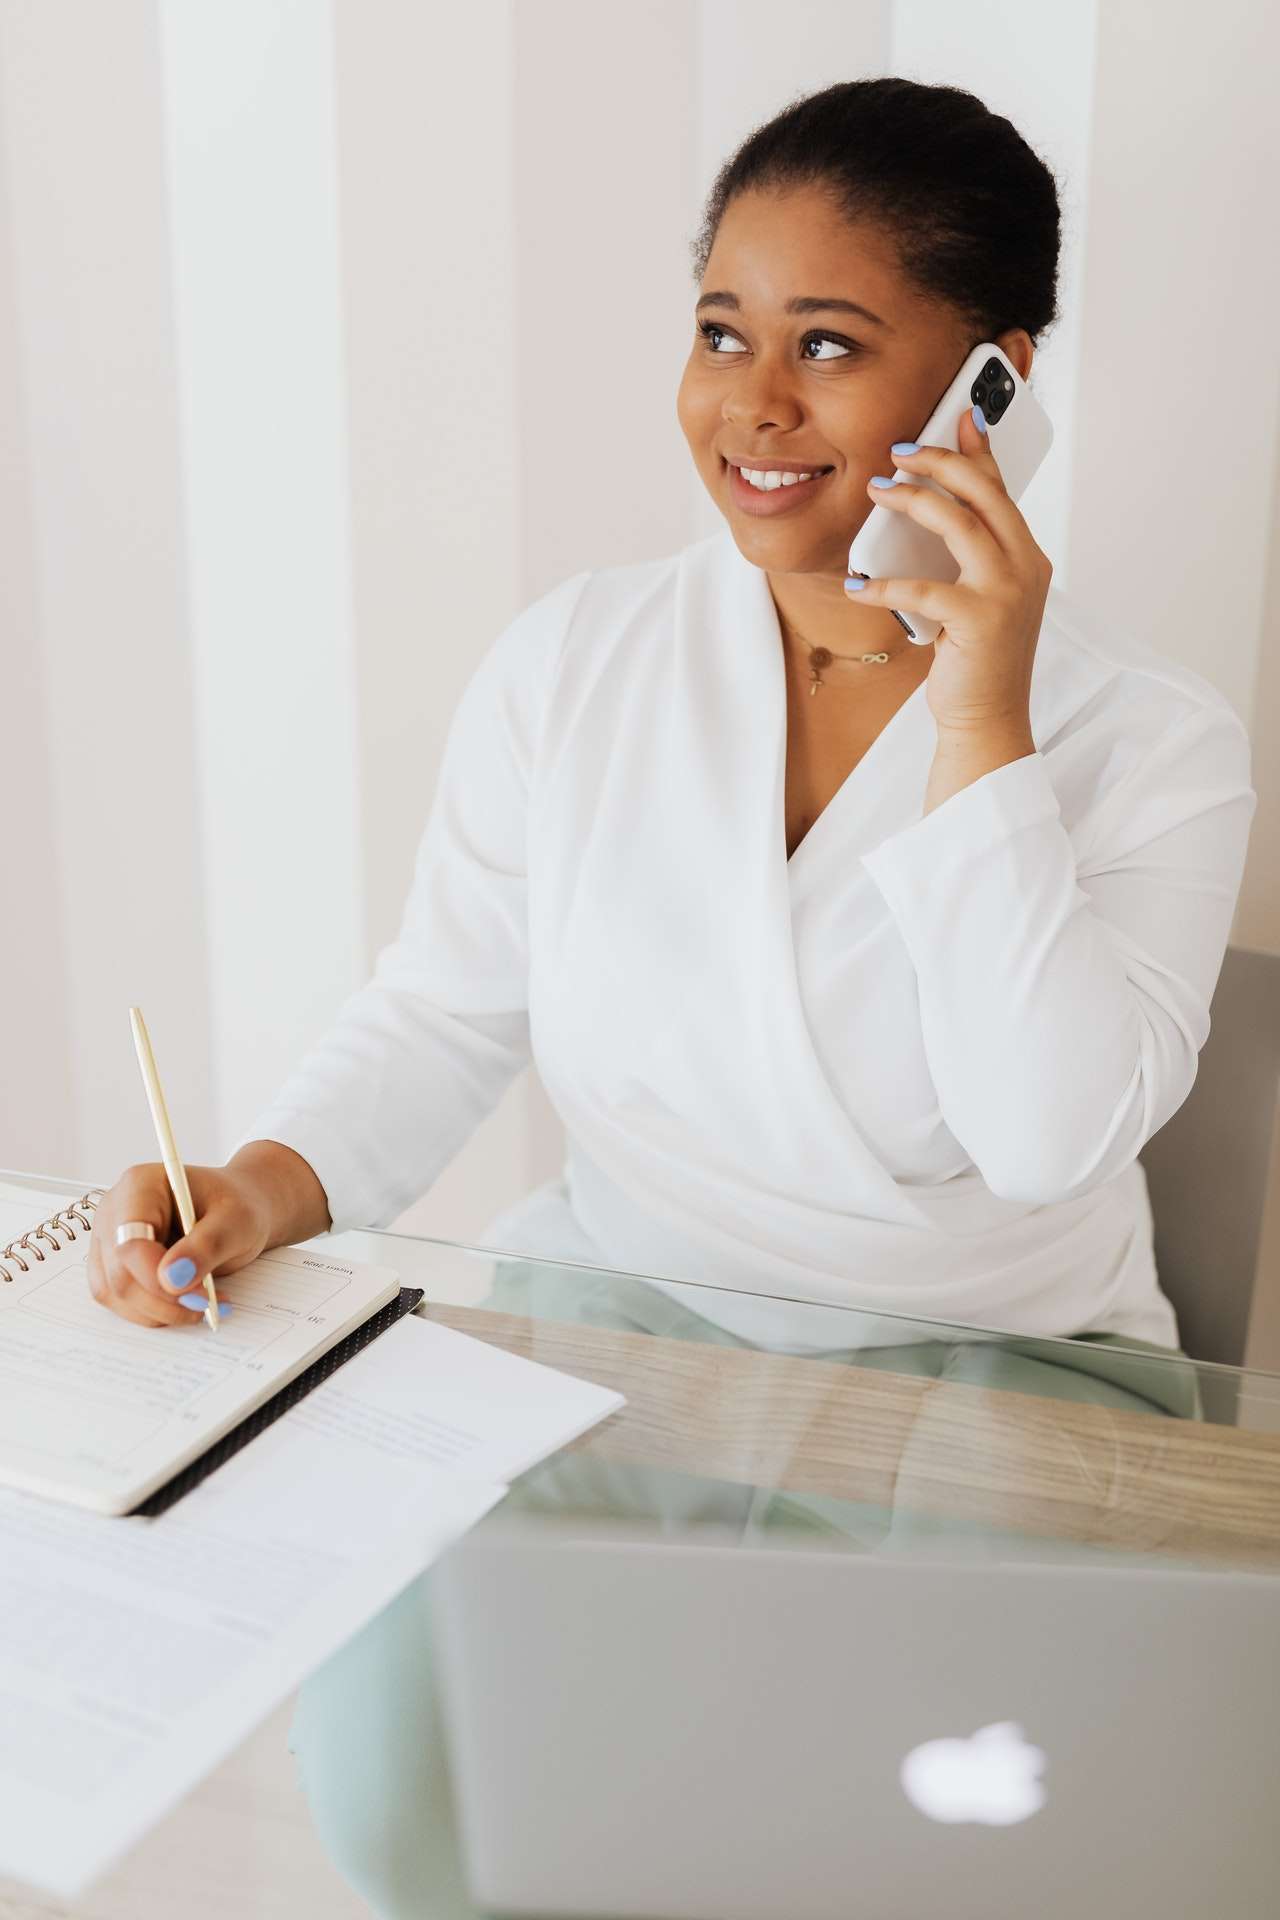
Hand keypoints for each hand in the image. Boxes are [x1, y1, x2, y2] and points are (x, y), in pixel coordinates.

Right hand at [86, 1161, 273, 1329]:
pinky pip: (120, 1301)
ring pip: (115, 1294)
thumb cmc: (236, 1205)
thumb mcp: (236, 1220)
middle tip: (206, 1302)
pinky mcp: (112, 1265)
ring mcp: (109, 1240)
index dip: (158, 1278)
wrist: (235, 1212)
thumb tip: (172, 1278)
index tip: (198, 1294)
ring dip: (159, 1311)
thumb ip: (207, 1245)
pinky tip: (184, 1302)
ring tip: (201, 1300)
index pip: (130, 1242)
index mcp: (141, 1185)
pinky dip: (153, 1312)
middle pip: (119, 1274)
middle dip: (164, 1300)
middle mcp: (115, 1211)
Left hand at [849, 404, 1051, 736]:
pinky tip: (856, 584)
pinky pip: (923, 588)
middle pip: (983, 492)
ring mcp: (1007, 592)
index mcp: (1026, 558)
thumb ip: (966, 558)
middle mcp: (1025, 567)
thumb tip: (926, 513)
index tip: (958, 415)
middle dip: (939, 461)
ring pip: (960, 523)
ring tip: (878, 491)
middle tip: (900, 452)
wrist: (988, 721)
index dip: (978, 450)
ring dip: (913, 500)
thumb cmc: (975, 661)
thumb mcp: (976, 599)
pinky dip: (884, 583)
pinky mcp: (980, 621)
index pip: (1001, 490)